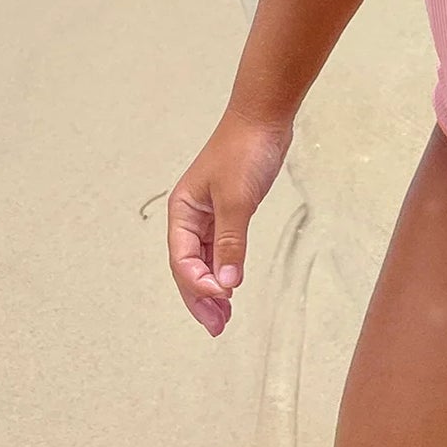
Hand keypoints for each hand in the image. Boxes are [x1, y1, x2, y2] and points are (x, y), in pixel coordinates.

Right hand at [166, 111, 293, 336]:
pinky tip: (232, 288)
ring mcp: (209, 215)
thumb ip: (231, 243)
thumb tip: (227, 284)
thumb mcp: (237, 199)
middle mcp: (191, 216)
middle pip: (189, 267)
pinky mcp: (229, 212)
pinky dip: (225, 270)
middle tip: (216, 328)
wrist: (264, 118)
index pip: (183, 259)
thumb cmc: (244, 150)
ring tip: (223, 319)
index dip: (198, 284)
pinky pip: (221, 250)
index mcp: (182, 211)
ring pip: (205, 262)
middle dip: (200, 298)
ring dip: (213, 289)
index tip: (222, 299)